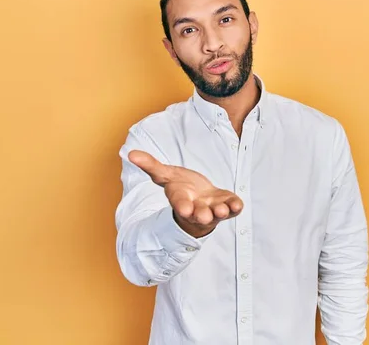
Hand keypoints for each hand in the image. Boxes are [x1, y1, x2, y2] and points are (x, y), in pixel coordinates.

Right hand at [128, 150, 243, 237]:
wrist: (199, 198)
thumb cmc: (181, 188)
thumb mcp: (165, 176)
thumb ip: (151, 166)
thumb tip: (131, 153)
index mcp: (182, 201)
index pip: (181, 205)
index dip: (183, 207)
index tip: (184, 208)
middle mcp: (198, 209)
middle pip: (200, 215)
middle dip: (203, 215)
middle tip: (204, 215)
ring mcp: (213, 209)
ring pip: (218, 214)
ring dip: (221, 212)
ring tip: (222, 210)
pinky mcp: (227, 206)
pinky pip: (232, 209)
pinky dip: (235, 207)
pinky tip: (237, 204)